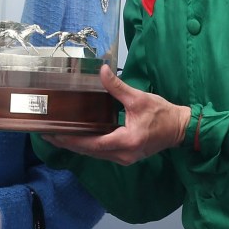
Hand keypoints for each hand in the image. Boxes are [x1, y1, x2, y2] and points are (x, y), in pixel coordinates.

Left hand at [42, 65, 190, 164]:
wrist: (180, 128)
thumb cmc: (162, 114)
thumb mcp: (139, 98)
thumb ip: (118, 87)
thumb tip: (102, 71)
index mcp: (125, 141)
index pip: (92, 143)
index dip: (71, 139)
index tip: (55, 133)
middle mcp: (122, 155)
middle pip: (89, 151)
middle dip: (68, 143)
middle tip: (48, 135)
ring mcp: (124, 158)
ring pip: (94, 154)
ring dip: (77, 145)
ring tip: (58, 136)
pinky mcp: (125, 155)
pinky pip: (102, 152)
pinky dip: (88, 146)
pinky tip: (78, 138)